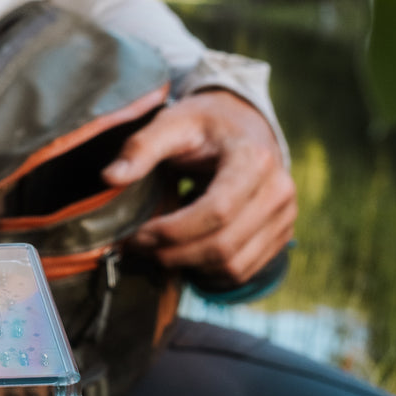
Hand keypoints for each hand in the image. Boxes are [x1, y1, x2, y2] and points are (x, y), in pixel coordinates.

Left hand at [102, 90, 295, 285]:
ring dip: (189, 266)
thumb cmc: (204, 124)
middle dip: (174, 253)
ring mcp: (285, 216)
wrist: (244, 124)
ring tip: (158, 251)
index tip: (137, 234)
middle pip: (224, 245)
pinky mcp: (281, 235)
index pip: (217, 211)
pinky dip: (208, 272)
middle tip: (139, 247)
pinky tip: (183, 254)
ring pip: (233, 265)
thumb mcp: (171, 123)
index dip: (172, 231)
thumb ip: (141, 148)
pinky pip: (243, 271)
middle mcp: (278, 191)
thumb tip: (109, 177)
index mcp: (253, 159)